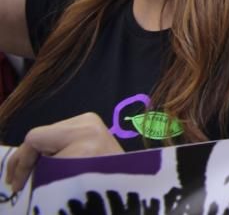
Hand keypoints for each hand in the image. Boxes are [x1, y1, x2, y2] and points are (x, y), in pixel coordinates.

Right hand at [5, 113, 122, 192]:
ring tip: (33, 175)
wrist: (128, 188)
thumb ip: (41, 167)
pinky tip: (49, 165)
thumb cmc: (92, 184)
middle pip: (45, 134)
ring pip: (54, 135)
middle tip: (18, 181)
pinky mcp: (98, 128)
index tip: (18, 185)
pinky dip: (57, 150)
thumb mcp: (59, 177)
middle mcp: (88, 122)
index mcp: (80, 134)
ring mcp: (95, 123)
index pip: (35, 138)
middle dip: (30, 158)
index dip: (21, 162)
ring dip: (42, 154)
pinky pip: (68, 135)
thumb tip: (27, 168)